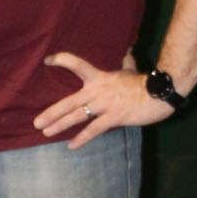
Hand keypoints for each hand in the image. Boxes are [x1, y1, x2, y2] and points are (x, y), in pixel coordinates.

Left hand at [34, 51, 172, 149]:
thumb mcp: (131, 70)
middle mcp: (98, 90)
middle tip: (36, 122)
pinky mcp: (114, 117)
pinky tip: (71, 145)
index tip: (47, 61)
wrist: (159, 93)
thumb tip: (128, 52)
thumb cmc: (144, 82)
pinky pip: (94, 129)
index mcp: (100, 76)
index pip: (77, 64)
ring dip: (60, 125)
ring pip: (77, 116)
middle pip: (69, 101)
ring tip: (46, 132)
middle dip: (51, 112)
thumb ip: (126, 63)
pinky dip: (82, 138)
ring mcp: (105, 104)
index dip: (61, 60)